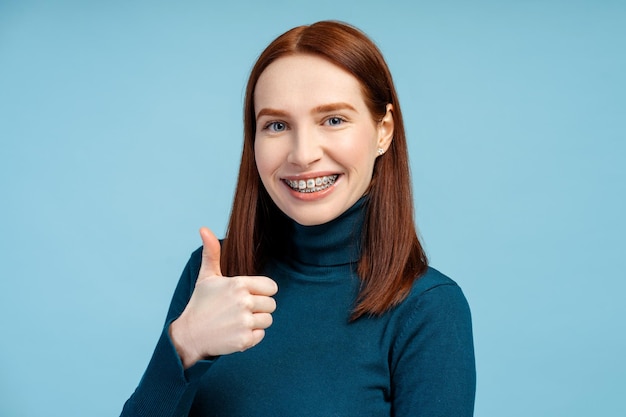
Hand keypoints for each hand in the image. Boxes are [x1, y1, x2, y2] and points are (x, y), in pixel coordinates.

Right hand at [170, 227, 277, 367]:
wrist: (190, 335)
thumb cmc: (200, 303)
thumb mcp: (207, 277)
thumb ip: (211, 253)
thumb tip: (204, 229)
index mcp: (239, 284)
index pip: (271, 287)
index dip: (262, 291)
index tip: (248, 295)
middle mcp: (244, 302)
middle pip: (271, 304)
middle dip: (259, 307)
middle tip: (240, 310)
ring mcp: (245, 322)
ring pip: (267, 320)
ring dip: (256, 322)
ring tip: (237, 320)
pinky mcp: (245, 340)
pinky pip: (261, 335)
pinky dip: (251, 336)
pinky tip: (236, 332)